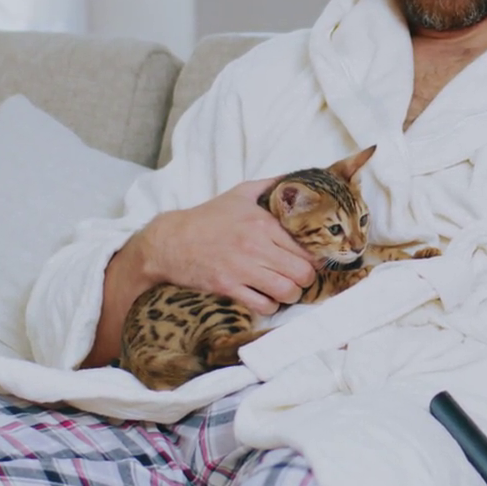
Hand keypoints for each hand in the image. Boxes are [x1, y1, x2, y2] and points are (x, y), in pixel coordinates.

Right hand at [137, 178, 317, 314]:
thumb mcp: (241, 193)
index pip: (306, 248)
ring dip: (291, 295)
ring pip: (286, 291)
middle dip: (306, 279)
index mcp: (262, 223)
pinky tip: (266, 298)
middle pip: (302, 273)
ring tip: (286, 290)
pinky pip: (262, 305)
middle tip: (301, 278)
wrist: (171, 241)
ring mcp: (241, 269)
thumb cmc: (209, 217)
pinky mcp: (227, 287)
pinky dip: (269, 306)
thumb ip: (271, 185)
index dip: (315, 258)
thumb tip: (299, 179)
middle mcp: (255, 246)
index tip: (313, 261)